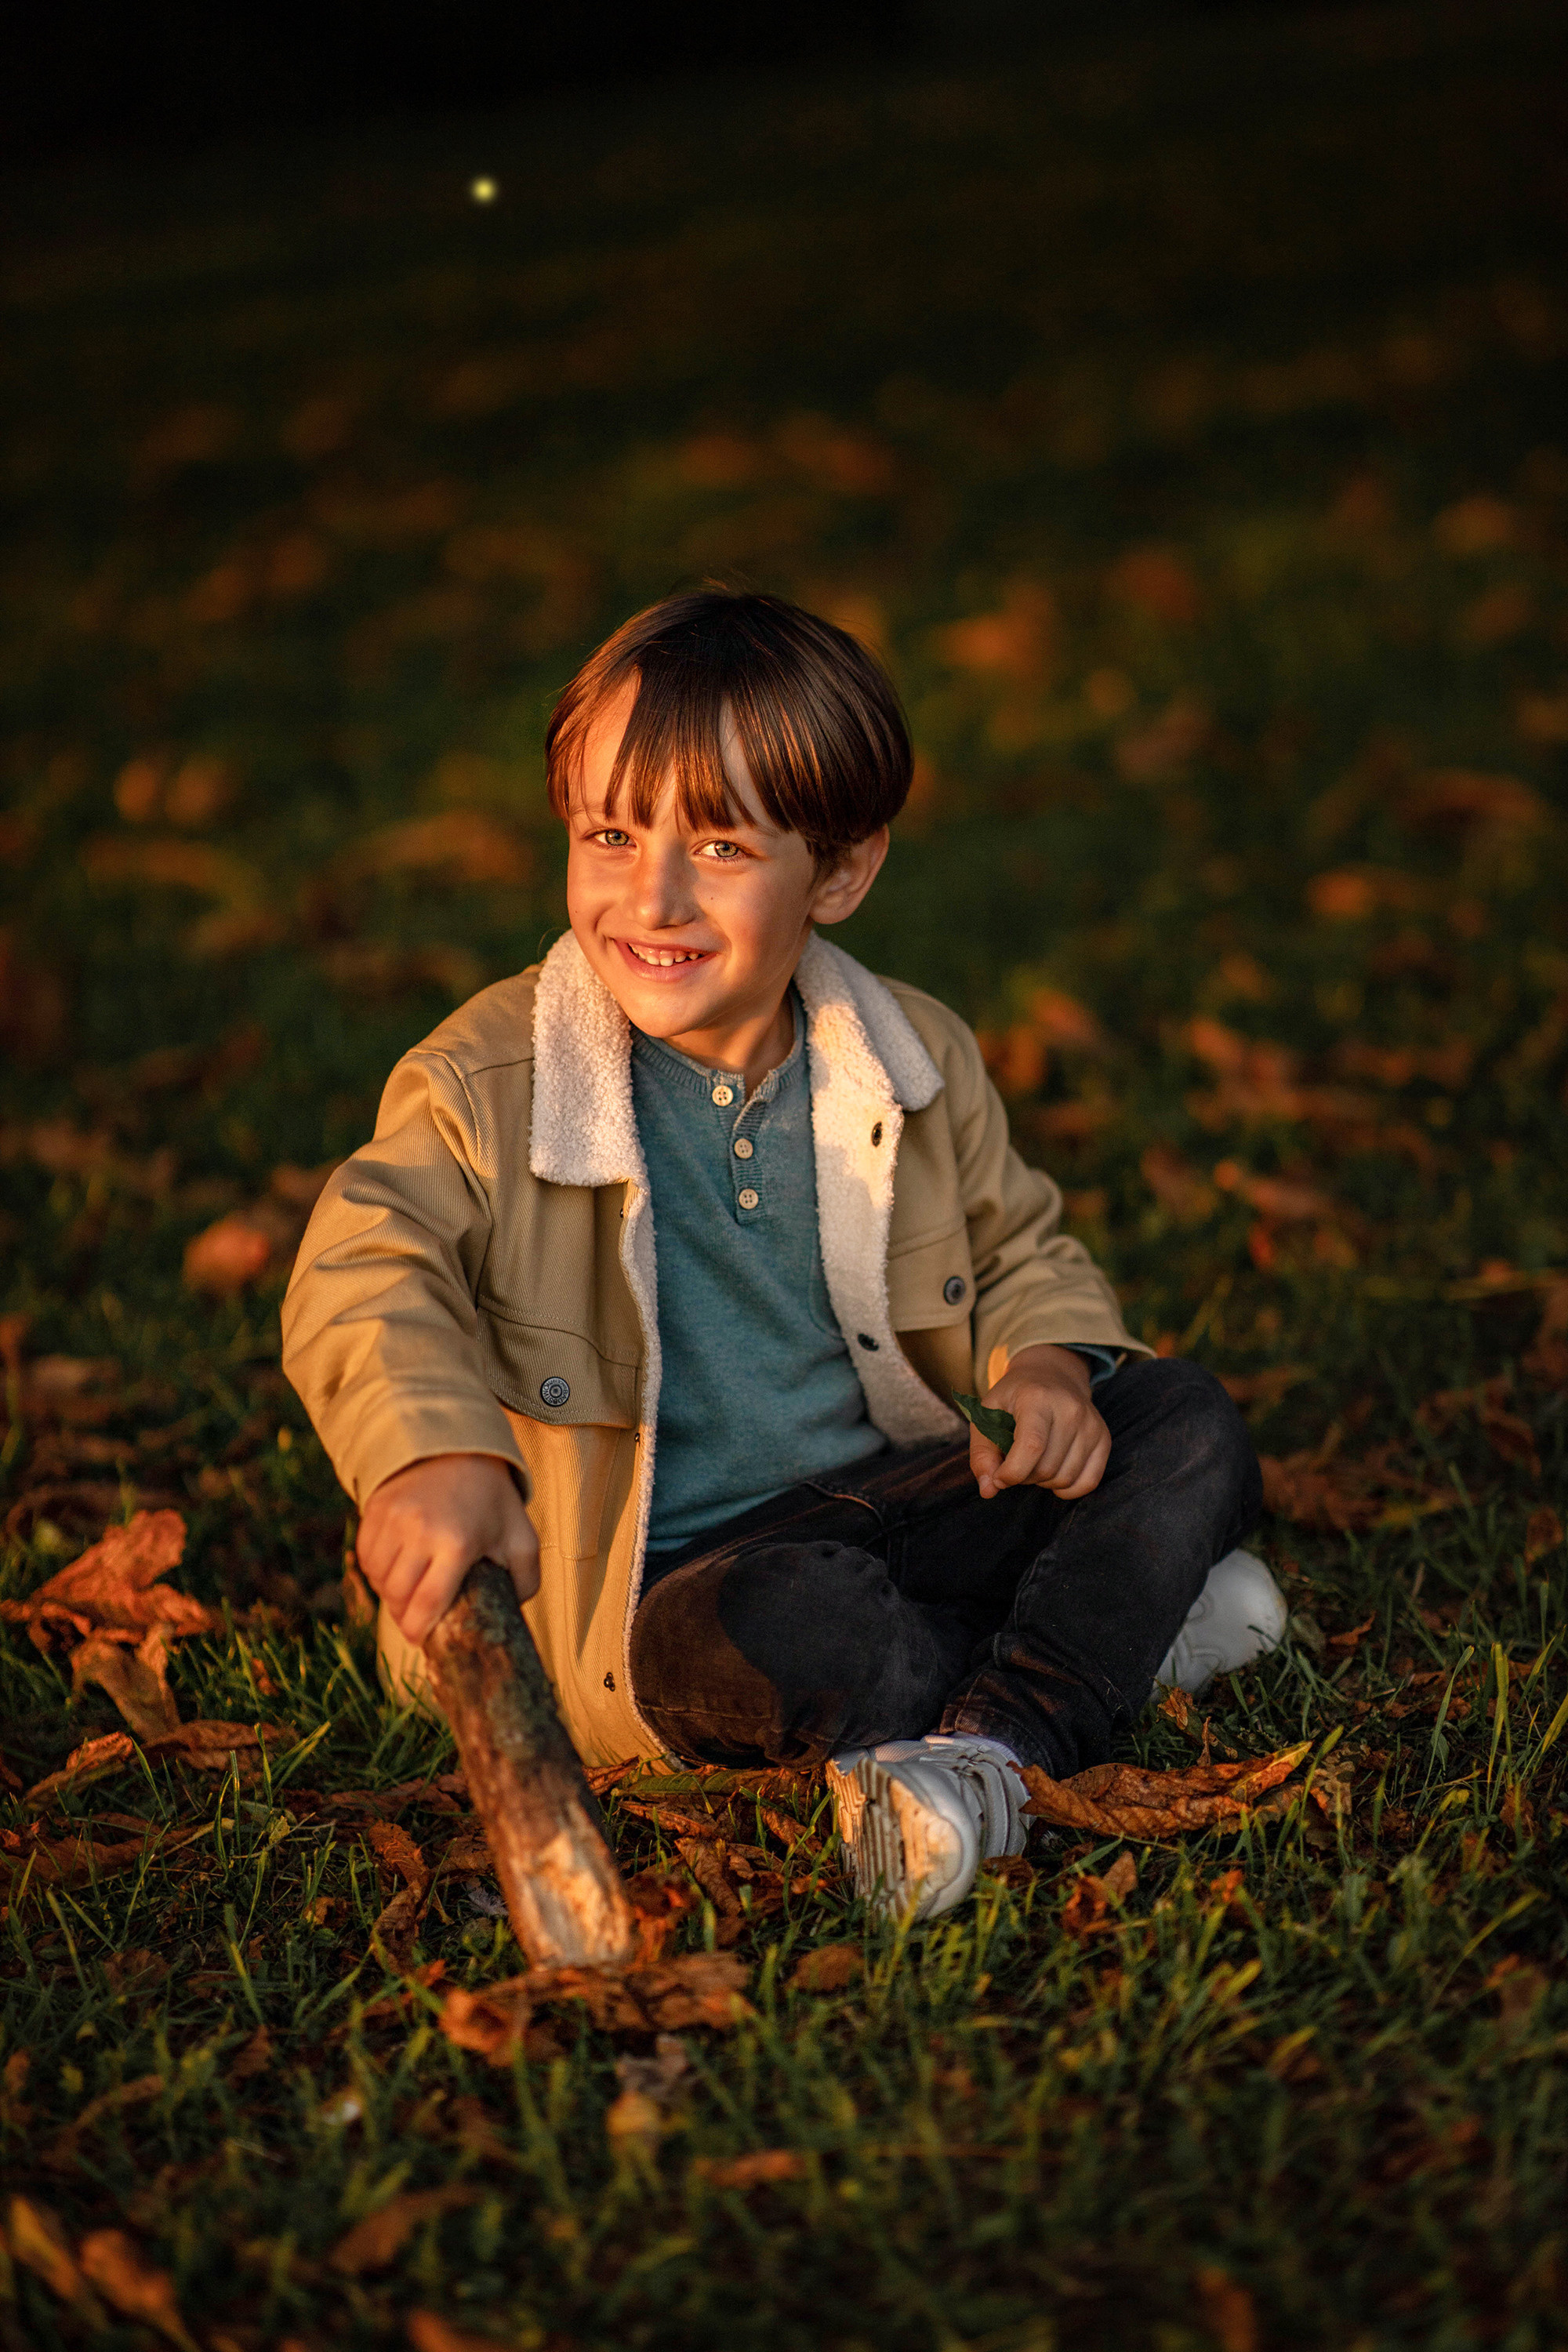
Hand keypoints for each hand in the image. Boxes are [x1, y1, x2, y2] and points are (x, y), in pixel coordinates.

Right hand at [356, 1453, 539, 1647]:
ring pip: (378, 1579)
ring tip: (407, 1594)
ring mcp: (394, 1519)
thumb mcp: (521, 1535)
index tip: (421, 1640)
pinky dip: (376, 1571)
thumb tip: (513, 1612)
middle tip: (415, 1620)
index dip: (419, 1631)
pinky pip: (365, 1556)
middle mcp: (420, 1531)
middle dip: (404, 1616)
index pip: (427, 1604)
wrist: (458, 1445)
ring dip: (389, 1594)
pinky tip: (395, 1570)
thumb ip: (526, 1578)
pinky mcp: (376, 1509)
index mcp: (458, 1543)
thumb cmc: (492, 1497)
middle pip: (398, 1596)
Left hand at [969, 1344, 1110, 1501]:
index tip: (999, 1477)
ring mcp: (1091, 1424)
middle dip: (1024, 1477)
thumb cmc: (1014, 1399)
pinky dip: (1068, 1489)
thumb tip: (988, 1490)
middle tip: (1016, 1463)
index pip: (1031, 1446)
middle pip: (1046, 1468)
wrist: (1051, 1375)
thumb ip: (982, 1454)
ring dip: (1043, 1482)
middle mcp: (1070, 1409)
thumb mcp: (987, 1416)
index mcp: (1037, 1398)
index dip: (1012, 1472)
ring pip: (1065, 1478)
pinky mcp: (1103, 1438)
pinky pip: (1088, 1482)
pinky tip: (1054, 1476)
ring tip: (1034, 1463)